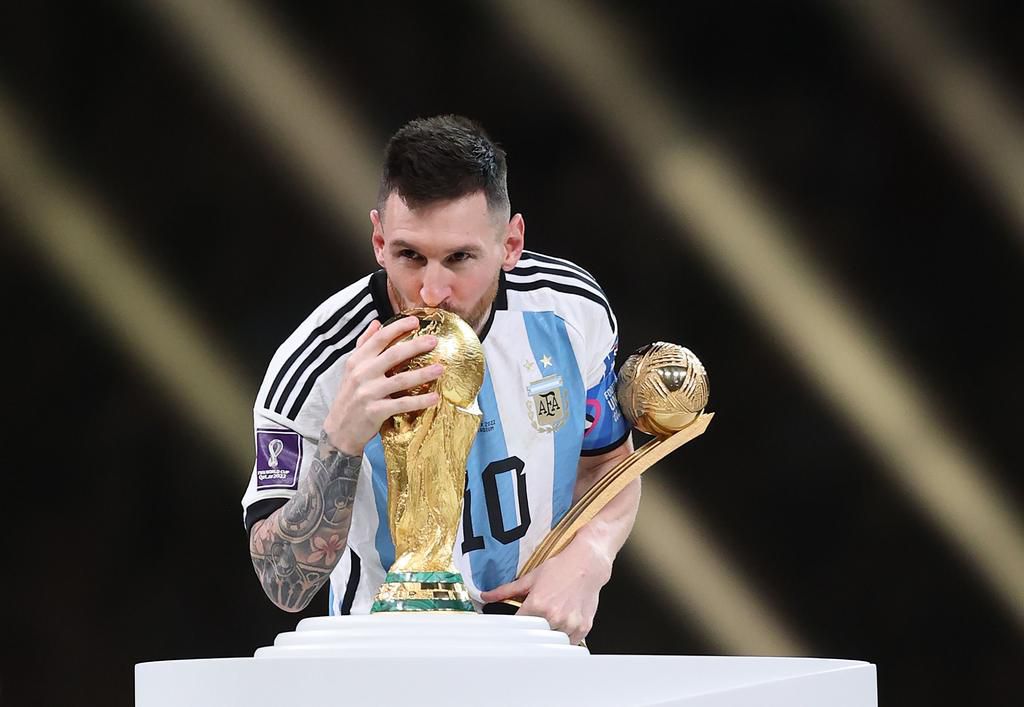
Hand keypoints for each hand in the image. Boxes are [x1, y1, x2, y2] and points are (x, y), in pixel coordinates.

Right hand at [323, 316, 442, 454]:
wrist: (339, 430)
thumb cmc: (349, 397)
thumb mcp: (351, 369)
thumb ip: (364, 345)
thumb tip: (376, 323)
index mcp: (357, 361)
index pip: (379, 338)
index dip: (398, 327)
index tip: (416, 321)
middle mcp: (362, 374)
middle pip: (393, 355)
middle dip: (416, 346)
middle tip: (434, 340)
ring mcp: (368, 393)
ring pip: (401, 379)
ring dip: (424, 373)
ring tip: (441, 368)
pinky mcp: (376, 411)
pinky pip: (402, 403)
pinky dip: (420, 401)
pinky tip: (435, 397)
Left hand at [479, 536, 611, 644]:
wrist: (587, 564)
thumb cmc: (560, 568)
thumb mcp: (530, 577)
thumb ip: (506, 590)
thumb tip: (486, 596)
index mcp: (537, 605)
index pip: (518, 628)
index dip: (515, 629)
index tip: (513, 631)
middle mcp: (554, 616)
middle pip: (535, 638)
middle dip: (532, 633)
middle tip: (533, 626)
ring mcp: (570, 624)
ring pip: (553, 643)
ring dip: (549, 636)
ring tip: (550, 621)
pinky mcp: (583, 628)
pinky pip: (570, 643)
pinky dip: (565, 637)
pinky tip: (563, 623)